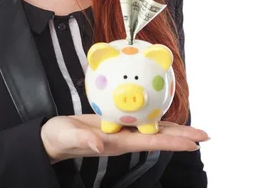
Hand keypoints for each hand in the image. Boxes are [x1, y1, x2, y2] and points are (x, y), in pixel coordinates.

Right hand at [40, 114, 208, 163]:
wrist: (50, 140)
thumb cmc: (58, 139)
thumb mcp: (68, 137)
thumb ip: (84, 140)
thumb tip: (100, 145)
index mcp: (116, 143)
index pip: (151, 142)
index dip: (174, 142)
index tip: (195, 143)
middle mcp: (123, 140)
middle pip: (158, 138)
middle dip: (182, 136)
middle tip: (206, 135)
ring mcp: (120, 133)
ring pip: (153, 131)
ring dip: (174, 129)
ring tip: (194, 129)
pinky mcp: (115, 125)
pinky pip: (140, 122)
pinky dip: (154, 118)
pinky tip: (161, 113)